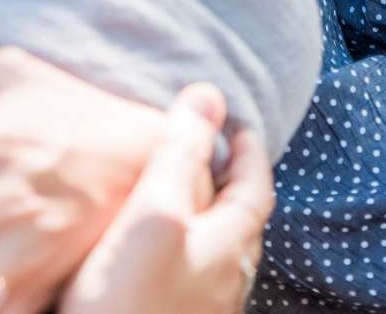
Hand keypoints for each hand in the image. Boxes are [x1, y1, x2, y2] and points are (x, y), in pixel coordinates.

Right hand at [59, 84, 273, 313]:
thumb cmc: (131, 305)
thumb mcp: (155, 214)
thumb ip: (180, 155)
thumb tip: (208, 93)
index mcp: (230, 243)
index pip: (255, 185)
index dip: (247, 150)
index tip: (238, 125)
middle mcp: (227, 277)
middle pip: (241, 219)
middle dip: (229, 181)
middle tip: (209, 154)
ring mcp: (204, 307)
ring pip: (218, 251)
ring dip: (207, 218)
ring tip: (181, 198)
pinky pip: (192, 277)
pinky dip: (184, 250)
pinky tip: (156, 256)